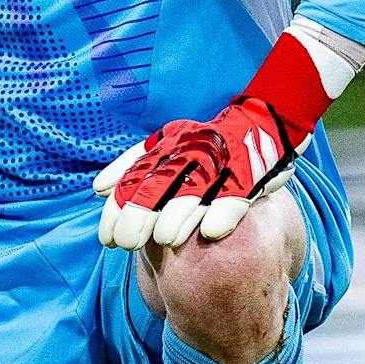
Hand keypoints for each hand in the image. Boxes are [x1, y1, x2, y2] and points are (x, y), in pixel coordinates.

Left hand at [94, 94, 308, 250]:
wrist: (265, 120)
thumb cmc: (207, 143)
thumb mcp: (167, 145)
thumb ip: (133, 166)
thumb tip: (99, 189)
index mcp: (168, 145)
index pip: (134, 177)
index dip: (118, 208)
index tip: (108, 238)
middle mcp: (190, 151)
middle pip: (158, 186)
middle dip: (139, 216)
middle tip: (128, 243)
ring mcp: (220, 163)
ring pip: (193, 192)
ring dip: (177, 217)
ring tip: (164, 240)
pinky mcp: (250, 174)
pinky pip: (235, 195)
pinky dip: (222, 213)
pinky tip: (209, 232)